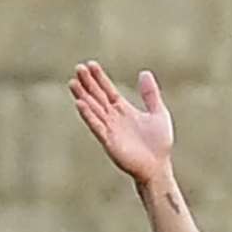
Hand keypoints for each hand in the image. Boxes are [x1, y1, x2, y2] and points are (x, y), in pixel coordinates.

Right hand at [70, 61, 173, 184]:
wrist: (158, 167)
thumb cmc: (159, 144)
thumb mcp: (158, 114)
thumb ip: (150, 95)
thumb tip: (144, 72)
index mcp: (124, 110)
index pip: (108, 90)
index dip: (99, 78)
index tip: (91, 64)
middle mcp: (114, 118)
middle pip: (97, 97)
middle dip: (88, 83)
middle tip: (78, 67)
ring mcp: (110, 129)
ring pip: (93, 109)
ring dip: (83, 96)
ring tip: (73, 83)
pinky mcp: (109, 141)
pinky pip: (96, 126)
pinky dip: (88, 115)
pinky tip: (80, 104)